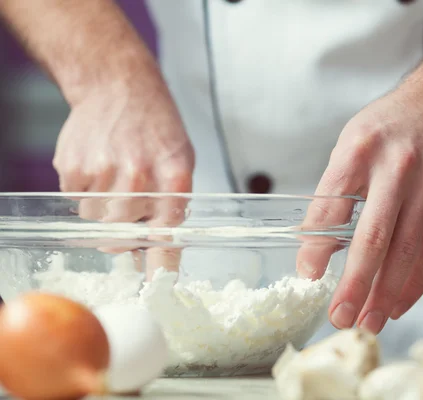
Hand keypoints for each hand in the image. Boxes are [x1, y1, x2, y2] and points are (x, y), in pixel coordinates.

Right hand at [53, 74, 194, 274]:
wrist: (118, 86)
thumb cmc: (155, 126)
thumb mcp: (179, 159)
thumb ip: (171, 204)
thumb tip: (155, 251)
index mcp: (173, 176)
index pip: (167, 234)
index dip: (161, 265)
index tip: (157, 287)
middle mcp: (138, 176)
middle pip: (122, 234)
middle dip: (124, 228)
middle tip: (128, 202)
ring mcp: (102, 171)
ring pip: (96, 221)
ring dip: (104, 208)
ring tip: (114, 174)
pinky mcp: (72, 167)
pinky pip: (75, 201)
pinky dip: (86, 190)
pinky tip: (98, 164)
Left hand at [297, 85, 422, 333]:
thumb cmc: (386, 131)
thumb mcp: (348, 149)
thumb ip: (331, 198)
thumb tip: (312, 258)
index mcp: (359, 149)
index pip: (333, 204)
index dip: (318, 246)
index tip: (308, 278)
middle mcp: (397, 167)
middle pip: (375, 237)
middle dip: (357, 284)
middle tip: (341, 318)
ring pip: (408, 252)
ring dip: (387, 294)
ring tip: (368, 322)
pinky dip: (414, 284)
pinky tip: (397, 304)